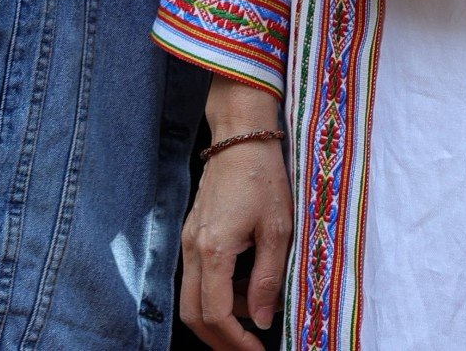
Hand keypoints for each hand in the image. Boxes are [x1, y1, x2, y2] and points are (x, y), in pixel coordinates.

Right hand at [179, 84, 290, 350]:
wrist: (241, 136)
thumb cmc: (264, 177)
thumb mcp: (278, 229)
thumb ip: (268, 279)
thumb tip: (263, 321)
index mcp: (213, 250)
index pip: (216, 314)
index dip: (235, 341)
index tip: (258, 350)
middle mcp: (192, 249)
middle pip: (192, 315)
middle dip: (219, 340)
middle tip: (249, 349)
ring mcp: (187, 241)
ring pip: (192, 299)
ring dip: (220, 317)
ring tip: (257, 315)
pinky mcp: (192, 234)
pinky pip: (197, 278)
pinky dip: (218, 294)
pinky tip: (246, 289)